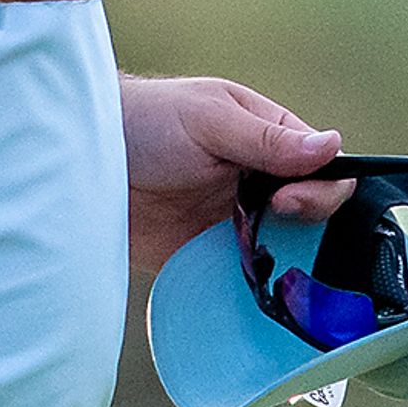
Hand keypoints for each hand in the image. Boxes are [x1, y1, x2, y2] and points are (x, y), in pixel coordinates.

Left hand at [120, 74, 347, 276]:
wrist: (78, 160)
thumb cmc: (144, 121)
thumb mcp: (209, 120)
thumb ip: (268, 139)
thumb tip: (329, 145)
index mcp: (269, 138)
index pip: (323, 169)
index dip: (319, 189)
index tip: (289, 199)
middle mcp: (259, 182)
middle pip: (311, 215)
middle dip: (304, 226)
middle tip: (271, 223)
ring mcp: (235, 221)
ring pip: (284, 250)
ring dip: (283, 260)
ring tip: (263, 261)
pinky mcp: (208, 255)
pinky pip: (244, 276)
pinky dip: (252, 285)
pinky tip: (250, 286)